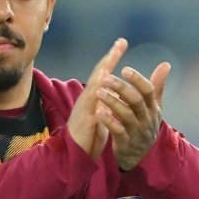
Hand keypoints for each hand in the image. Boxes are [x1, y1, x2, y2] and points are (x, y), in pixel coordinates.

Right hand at [67, 38, 127, 158]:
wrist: (75, 156)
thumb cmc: (88, 137)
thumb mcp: (101, 117)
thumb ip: (106, 104)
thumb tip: (114, 92)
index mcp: (94, 98)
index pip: (104, 75)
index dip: (112, 60)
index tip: (122, 44)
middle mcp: (88, 100)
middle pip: (98, 75)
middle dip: (109, 59)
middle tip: (120, 43)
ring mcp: (84, 110)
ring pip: (93, 88)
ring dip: (102, 73)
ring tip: (111, 58)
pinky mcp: (84, 122)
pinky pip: (91, 108)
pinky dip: (96, 97)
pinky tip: (102, 88)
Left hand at [96, 50, 171, 169]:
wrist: (141, 156)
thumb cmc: (145, 125)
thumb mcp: (154, 107)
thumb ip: (157, 86)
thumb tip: (166, 64)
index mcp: (153, 108)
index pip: (148, 91)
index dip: (137, 79)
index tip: (124, 69)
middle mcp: (146, 119)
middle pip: (136, 101)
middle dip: (121, 88)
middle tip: (106, 78)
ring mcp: (136, 131)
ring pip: (126, 115)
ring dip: (112, 102)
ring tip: (99, 91)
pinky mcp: (125, 143)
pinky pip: (118, 131)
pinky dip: (109, 121)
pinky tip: (99, 111)